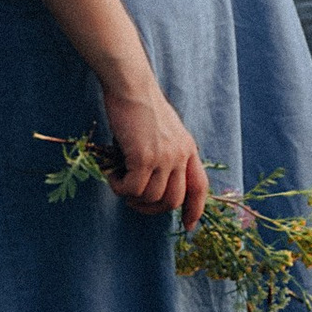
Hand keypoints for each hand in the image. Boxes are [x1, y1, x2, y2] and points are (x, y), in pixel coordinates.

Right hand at [102, 80, 208, 226]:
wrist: (131, 85)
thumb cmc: (142, 104)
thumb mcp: (166, 130)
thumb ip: (168, 153)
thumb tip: (156, 182)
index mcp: (188, 149)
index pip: (200, 187)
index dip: (195, 209)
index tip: (187, 226)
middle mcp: (180, 155)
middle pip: (173, 200)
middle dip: (152, 209)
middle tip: (134, 201)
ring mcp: (164, 157)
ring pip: (151, 197)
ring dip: (132, 196)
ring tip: (120, 181)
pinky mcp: (144, 157)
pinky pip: (132, 189)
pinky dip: (119, 187)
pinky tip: (112, 175)